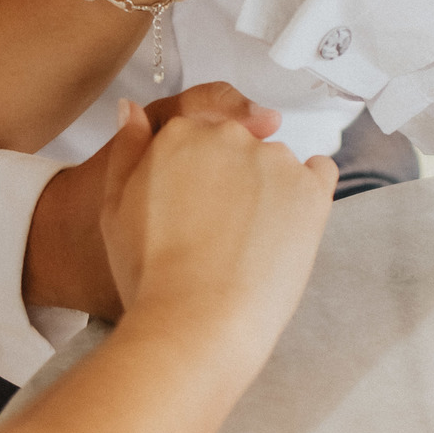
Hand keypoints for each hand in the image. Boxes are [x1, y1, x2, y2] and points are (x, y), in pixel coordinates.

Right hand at [101, 101, 336, 363]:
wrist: (196, 324)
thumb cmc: (150, 275)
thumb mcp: (114, 208)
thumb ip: (126, 149)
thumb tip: (132, 109)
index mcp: (180, 133)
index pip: (198, 134)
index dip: (196, 173)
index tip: (194, 208)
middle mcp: (229, 135)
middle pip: (239, 144)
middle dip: (233, 177)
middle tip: (220, 229)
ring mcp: (274, 160)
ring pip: (276, 163)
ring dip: (269, 189)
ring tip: (251, 241)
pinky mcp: (310, 190)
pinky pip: (319, 173)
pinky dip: (308, 193)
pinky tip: (288, 227)